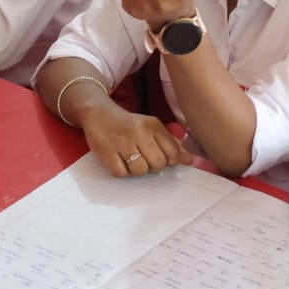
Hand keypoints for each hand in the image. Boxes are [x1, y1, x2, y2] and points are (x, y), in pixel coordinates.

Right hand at [76, 100, 192, 177]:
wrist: (99, 114)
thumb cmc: (130, 125)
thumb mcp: (152, 128)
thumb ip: (172, 144)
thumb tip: (189, 161)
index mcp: (153, 125)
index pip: (173, 152)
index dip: (170, 161)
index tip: (162, 158)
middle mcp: (139, 132)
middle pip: (158, 163)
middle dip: (154, 167)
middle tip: (146, 160)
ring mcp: (122, 142)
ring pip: (140, 171)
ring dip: (137, 171)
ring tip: (132, 161)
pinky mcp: (107, 152)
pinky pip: (121, 174)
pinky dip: (122, 172)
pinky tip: (120, 162)